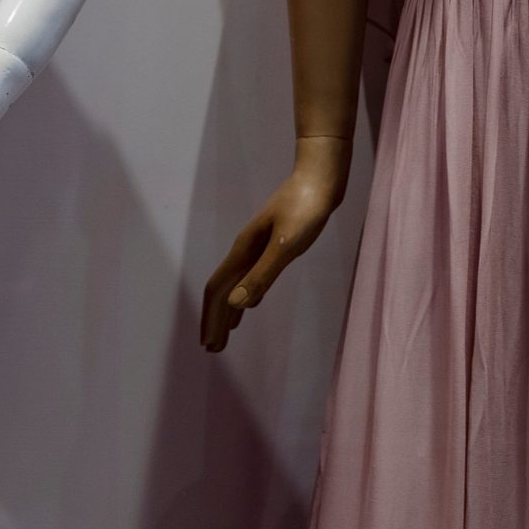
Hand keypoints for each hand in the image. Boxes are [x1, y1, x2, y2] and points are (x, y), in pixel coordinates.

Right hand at [200, 136, 350, 352]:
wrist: (320, 179)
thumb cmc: (305, 209)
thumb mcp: (287, 245)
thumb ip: (262, 274)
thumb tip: (237, 304)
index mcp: (244, 252)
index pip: (218, 290)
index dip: (211, 317)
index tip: (208, 344)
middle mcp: (245, 251)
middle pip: (222, 290)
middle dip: (215, 320)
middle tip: (213, 349)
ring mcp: (258, 247)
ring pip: (235, 284)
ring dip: (228, 310)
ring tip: (225, 334)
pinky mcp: (273, 245)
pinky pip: (250, 277)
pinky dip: (245, 296)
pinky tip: (249, 304)